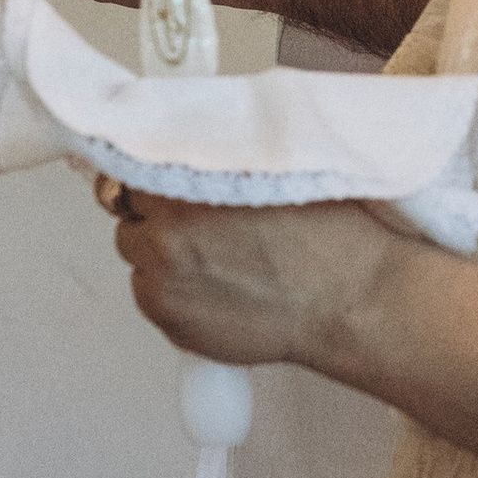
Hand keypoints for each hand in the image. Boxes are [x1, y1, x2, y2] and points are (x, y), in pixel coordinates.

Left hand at [108, 187, 407, 375]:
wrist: (350, 298)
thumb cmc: (326, 235)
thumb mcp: (269, 166)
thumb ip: (212, 158)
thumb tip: (180, 154)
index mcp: (186, 185)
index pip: (127, 172)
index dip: (148, 178)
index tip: (157, 184)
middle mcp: (166, 233)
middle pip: (128, 216)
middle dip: (156, 218)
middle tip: (199, 224)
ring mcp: (164, 283)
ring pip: (139, 260)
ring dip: (162, 257)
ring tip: (217, 260)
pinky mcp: (172, 323)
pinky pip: (154, 298)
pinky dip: (176, 294)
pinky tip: (220, 289)